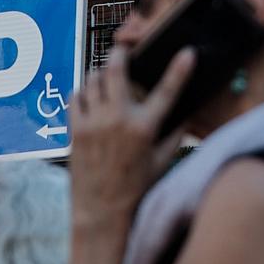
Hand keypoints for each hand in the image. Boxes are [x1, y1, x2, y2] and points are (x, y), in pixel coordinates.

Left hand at [67, 44, 195, 231]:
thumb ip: (175, 135)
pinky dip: (82, 92)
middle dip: (120, 53)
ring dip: (100, 74)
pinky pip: (75, 97)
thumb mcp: (161, 162)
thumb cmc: (135, 189)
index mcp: (144, 128)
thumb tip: (186, 115)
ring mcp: (94, 123)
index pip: (167, 91)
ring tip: (106, 79)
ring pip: (92, 80)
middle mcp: (118, 120)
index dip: (179, 69)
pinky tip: (89, 97)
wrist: (100, 213)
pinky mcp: (76, 130)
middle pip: (115, 70)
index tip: (188, 52)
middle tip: (124, 50)